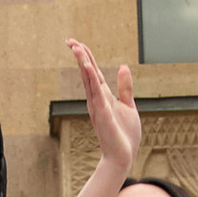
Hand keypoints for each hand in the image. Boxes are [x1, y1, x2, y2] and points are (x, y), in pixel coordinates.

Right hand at [66, 40, 141, 180]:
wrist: (123, 156)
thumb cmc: (124, 134)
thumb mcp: (128, 105)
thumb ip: (124, 87)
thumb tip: (123, 66)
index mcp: (102, 96)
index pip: (93, 72)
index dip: (86, 56)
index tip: (76, 43)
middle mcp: (96, 99)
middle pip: (87, 73)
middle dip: (79, 56)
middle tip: (69, 40)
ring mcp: (98, 106)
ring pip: (89, 80)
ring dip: (84, 64)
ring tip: (77, 48)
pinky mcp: (103, 114)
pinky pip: (97, 94)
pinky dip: (93, 80)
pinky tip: (89, 67)